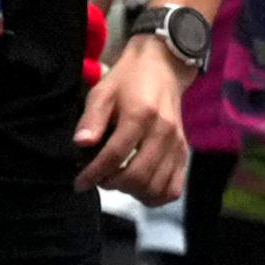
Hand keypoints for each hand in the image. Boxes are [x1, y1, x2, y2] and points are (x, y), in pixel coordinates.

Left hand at [76, 41, 191, 204]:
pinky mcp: (184, 152)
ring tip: (117, 182)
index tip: (79, 183)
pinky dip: (155, 196)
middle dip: (111, 184)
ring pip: (155, 186)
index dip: (93, 174)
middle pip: (137, 175)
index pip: (115, 155)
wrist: (163, 69)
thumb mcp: (102, 92)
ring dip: (131, 192)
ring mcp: (177, 144)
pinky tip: (139, 189)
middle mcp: (164, 132)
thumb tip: (81, 144)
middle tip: (98, 179)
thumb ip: (91, 119)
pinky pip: (174, 187)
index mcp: (141, 115)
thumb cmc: (127, 81)